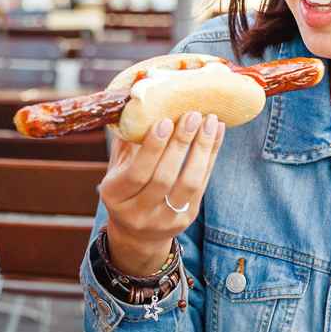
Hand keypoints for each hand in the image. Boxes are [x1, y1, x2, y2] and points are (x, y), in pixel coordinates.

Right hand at [98, 111, 224, 276]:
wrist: (136, 232)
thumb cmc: (126, 187)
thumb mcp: (117, 167)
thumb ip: (126, 139)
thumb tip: (137, 99)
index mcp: (115, 196)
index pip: (136, 173)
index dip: (152, 148)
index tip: (165, 120)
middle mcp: (138, 212)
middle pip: (163, 178)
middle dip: (180, 144)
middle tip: (192, 114)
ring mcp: (164, 219)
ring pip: (188, 184)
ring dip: (201, 149)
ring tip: (210, 121)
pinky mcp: (186, 219)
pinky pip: (202, 185)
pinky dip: (210, 157)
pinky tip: (215, 134)